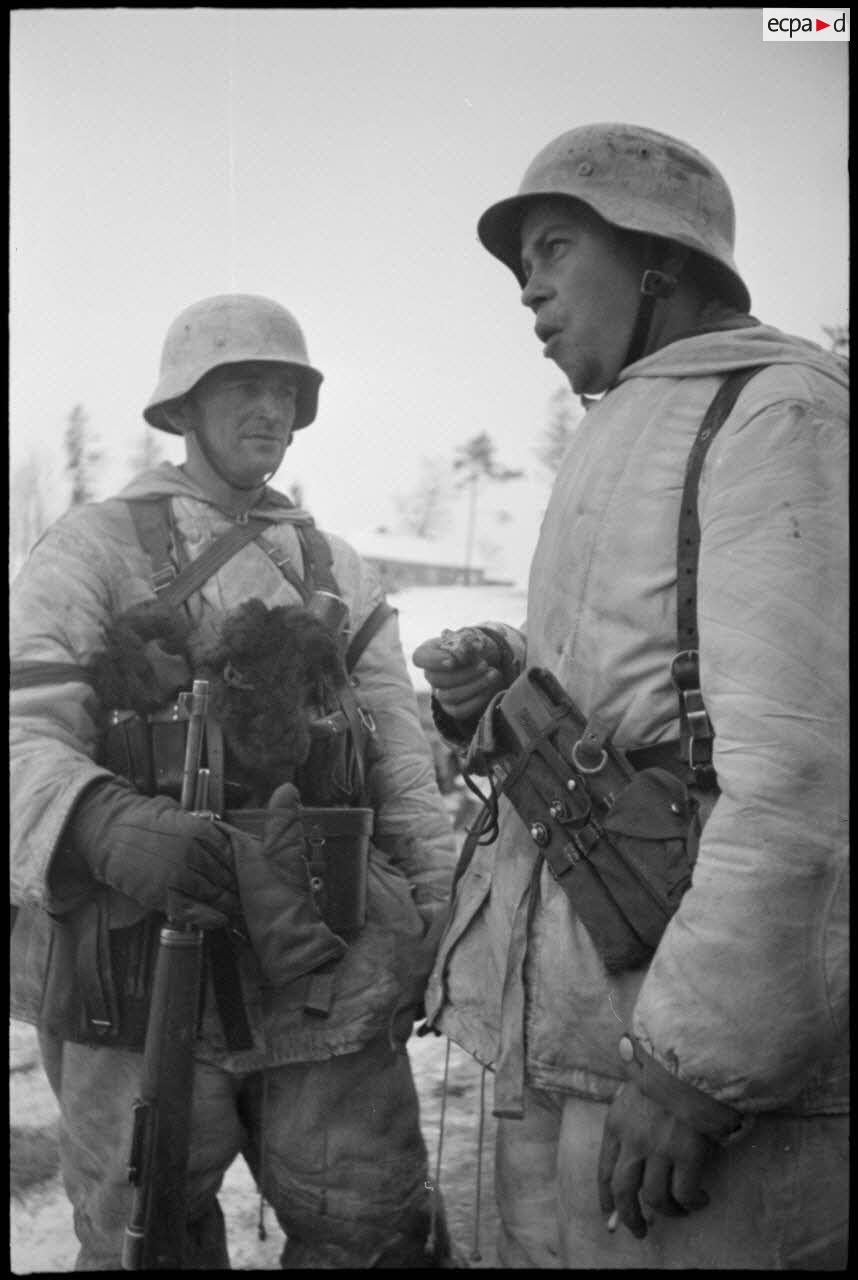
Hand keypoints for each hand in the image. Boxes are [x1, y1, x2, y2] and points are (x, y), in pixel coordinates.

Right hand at [69, 778, 240, 927]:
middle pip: (227, 877)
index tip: (250, 875)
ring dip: (227, 904)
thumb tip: (228, 837)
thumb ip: (203, 826)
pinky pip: (192, 911)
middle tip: (249, 898)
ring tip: (237, 911)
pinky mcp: (163, 894)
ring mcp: (179, 875)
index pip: (234, 854)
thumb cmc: (143, 819)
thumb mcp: (179, 813)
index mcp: (201, 831)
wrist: (109, 831)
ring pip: (213, 895)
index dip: (243, 868)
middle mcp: (194, 853)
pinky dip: (208, 917)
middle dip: (238, 888)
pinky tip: (219, 919)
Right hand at [412, 628, 503, 721]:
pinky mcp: (452, 707)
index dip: (434, 661)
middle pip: (436, 679)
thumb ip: (467, 642)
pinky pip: (459, 710)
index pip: (420, 657)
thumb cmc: (475, 646)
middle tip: (484, 665)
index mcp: (429, 652)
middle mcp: (431, 674)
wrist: (488, 661)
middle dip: (464, 673)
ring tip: (493, 674)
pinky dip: (477, 699)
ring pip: (448, 696)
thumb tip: (463, 651)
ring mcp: (439, 692)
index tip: (454, 660)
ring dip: (474, 686)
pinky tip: (490, 687)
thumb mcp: (473, 637)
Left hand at [597, 1081, 711, 1238]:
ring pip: (655, 1198)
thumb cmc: (664, 1074)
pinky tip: (700, 1199)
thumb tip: (632, 1159)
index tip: (609, 1215)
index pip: (604, 1171)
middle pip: (623, 1192)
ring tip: (679, 1212)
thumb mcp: (632, 1092)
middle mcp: (633, 1141)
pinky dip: (691, 1203)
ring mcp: (660, 1149)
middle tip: (640, 1230)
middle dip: (629, 1217)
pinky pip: (685, 1194)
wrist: (690, 1062)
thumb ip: (628, 1121)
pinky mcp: (687, 1155)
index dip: (607, 1198)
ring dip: (667, 1212)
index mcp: (616, 1124)